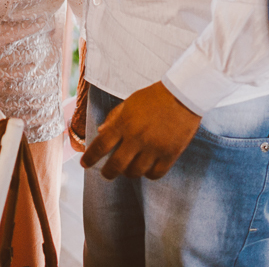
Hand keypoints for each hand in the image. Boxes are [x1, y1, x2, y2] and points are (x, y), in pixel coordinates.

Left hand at [80, 81, 200, 179]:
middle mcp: (137, 137)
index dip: (90, 157)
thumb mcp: (130, 102)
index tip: (84, 164)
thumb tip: (101, 132)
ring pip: (135, 172)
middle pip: (116, 165)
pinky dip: (148, 174)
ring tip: (129, 168)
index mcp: (125, 123)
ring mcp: (154, 147)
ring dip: (128, 173)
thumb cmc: (154, 97)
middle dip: (107, 173)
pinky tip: (147, 169)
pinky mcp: (170, 154)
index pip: (101, 145)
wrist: (183, 94)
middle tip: (106, 173)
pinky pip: (155, 174)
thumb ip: (114, 117)